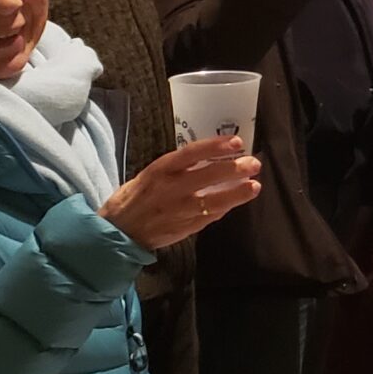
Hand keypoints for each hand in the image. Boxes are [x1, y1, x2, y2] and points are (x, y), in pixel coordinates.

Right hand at [102, 136, 259, 250]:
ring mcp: (178, 211)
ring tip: (254, 186)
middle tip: (254, 164)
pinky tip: (236, 202)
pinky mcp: (183, 229)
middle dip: (233, 169)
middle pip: (207, 176)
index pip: (191, 154)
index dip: (215, 147)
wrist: (117, 231)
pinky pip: (208, 218)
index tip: (237, 142)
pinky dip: (223, 209)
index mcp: (160, 170)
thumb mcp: (150, 175)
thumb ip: (178, 168)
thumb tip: (211, 157)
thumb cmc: (135, 198)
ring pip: (212, 201)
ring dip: (236, 194)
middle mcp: (169, 189)